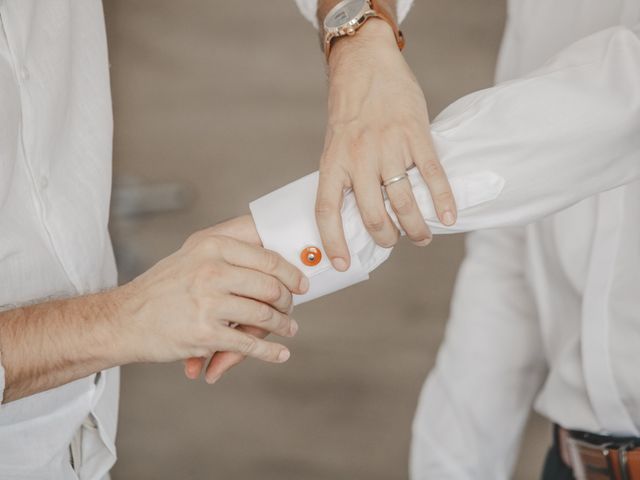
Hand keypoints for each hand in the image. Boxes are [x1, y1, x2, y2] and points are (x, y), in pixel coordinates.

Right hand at [112, 217, 308, 367]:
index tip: (301, 284)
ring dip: (282, 326)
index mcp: (212, 246)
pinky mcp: (205, 334)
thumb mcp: (192, 254)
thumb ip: (229, 252)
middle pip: (271, 287)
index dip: (292, 274)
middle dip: (288, 302)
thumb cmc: (163, 287)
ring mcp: (208, 303)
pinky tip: (280, 353)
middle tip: (291, 309)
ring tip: (289, 329)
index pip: (268, 258)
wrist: (123, 319)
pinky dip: (269, 351)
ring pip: (264, 315)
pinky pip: (249, 344)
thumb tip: (274, 254)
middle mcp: (211, 271)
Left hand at [316, 19, 456, 270]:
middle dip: (386, 238)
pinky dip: (443, 199)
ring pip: (403, 201)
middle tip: (394, 242)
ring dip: (415, 227)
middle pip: (372, 214)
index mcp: (333, 162)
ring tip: (421, 237)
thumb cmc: (350, 109)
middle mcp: (358, 157)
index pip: (327, 211)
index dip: (334, 241)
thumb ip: (344, 176)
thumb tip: (355, 214)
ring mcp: (388, 147)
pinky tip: (448, 216)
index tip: (343, 263)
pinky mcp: (415, 135)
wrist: (365, 64)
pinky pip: (431, 175)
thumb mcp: (335, 144)